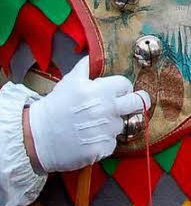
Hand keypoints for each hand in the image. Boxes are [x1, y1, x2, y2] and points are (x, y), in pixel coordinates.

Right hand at [26, 58, 149, 173]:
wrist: (36, 136)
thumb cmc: (55, 107)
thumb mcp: (69, 81)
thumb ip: (86, 67)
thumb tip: (94, 56)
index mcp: (101, 91)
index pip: (126, 85)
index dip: (121, 88)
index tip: (115, 93)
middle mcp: (107, 109)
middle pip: (139, 102)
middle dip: (136, 102)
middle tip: (126, 105)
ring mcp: (106, 130)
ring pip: (121, 124)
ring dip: (111, 125)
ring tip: (92, 125)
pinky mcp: (102, 149)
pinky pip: (112, 143)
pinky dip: (103, 142)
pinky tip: (89, 139)